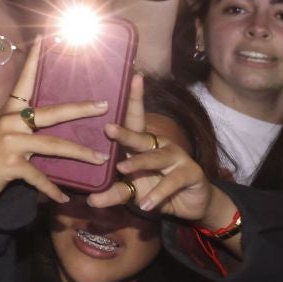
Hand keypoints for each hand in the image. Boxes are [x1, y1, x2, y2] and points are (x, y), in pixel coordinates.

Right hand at [0, 38, 112, 223]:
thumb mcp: (1, 138)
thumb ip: (22, 133)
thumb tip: (48, 135)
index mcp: (9, 113)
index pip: (24, 81)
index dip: (34, 60)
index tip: (44, 38)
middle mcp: (10, 122)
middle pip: (52, 112)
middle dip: (81, 108)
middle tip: (104, 105)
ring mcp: (10, 142)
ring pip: (54, 146)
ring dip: (80, 154)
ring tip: (100, 158)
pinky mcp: (11, 163)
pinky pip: (40, 177)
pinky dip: (52, 189)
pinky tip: (63, 197)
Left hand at [87, 76, 228, 223]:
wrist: (191, 205)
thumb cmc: (156, 188)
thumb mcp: (133, 191)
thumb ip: (113, 193)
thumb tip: (90, 200)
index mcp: (142, 143)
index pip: (134, 118)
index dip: (133, 98)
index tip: (132, 77)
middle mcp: (158, 144)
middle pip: (139, 136)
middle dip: (124, 132)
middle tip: (108, 128)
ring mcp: (176, 156)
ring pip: (154, 157)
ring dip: (138, 164)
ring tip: (122, 169)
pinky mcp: (190, 173)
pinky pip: (170, 182)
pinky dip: (156, 194)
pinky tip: (145, 204)